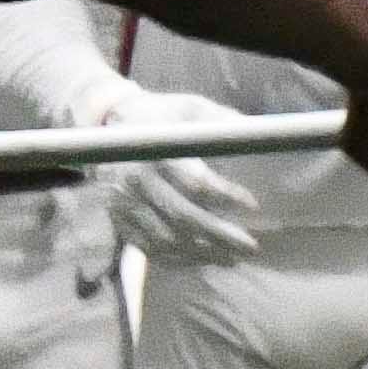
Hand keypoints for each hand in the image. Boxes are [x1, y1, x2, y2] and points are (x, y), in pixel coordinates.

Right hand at [80, 84, 264, 262]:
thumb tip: (260, 138)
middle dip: (219, 235)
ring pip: (164, 238)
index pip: (195, 182)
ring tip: (230, 258)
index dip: (226, 196)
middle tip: (251, 247)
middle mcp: (136, 181)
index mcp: (155, 152)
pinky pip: (147, 247)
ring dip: (200, 253)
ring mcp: (123, 203)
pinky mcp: (117, 217)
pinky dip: (175, 258)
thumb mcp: (190, 108)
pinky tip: (199, 260)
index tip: (253, 205)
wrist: (107, 124)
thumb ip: (221, 122)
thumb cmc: (159, 115)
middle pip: (182, 217)